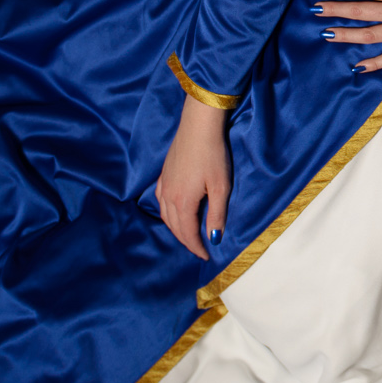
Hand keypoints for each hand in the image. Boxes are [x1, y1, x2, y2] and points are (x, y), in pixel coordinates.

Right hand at [156, 95, 229, 259]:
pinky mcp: (163, 175)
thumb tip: (214, 238)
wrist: (198, 126)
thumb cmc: (213, 155)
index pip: (187, 233)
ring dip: (176, 229)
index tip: (206, 257)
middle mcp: (168, 196)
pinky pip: (160, 202)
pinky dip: (167, 214)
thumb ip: (216, 214)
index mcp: (182, 202)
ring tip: (189, 235)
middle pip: (174, 227)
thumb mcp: (220, 187)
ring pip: (165, 216)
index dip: (196, 247)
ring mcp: (163, 185)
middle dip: (186, 241)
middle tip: (199, 249)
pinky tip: (174, 212)